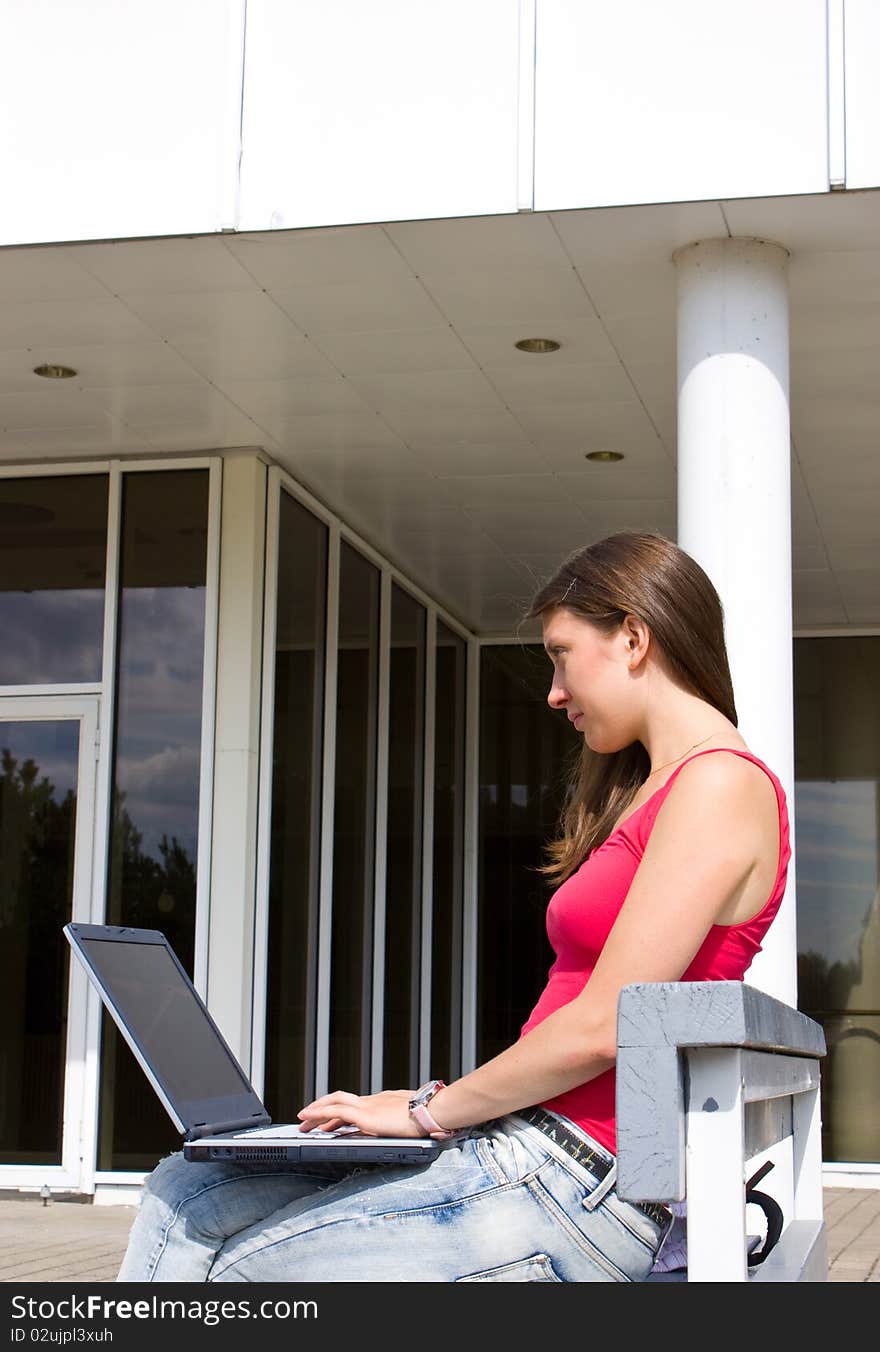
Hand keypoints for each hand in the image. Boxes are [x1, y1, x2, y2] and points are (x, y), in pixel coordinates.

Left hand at [297, 1088, 422, 1137]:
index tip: (331, 1120)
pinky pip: (334, 1111)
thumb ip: (407, 1124)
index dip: (341, 1111)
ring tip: (303, 1120)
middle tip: (309, 1118)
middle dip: (323, 1108)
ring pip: (333, 1103)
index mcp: (384, 1103)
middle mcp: (373, 1101)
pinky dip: (319, 1113)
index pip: (356, 1105)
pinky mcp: (364, 1114)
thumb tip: (412, 1131)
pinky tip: (308, 1118)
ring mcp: (368, 1106)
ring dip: (316, 1111)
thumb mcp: (415, 1120)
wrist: (434, 1110)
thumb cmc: (430, 1117)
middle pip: (341, 1099)